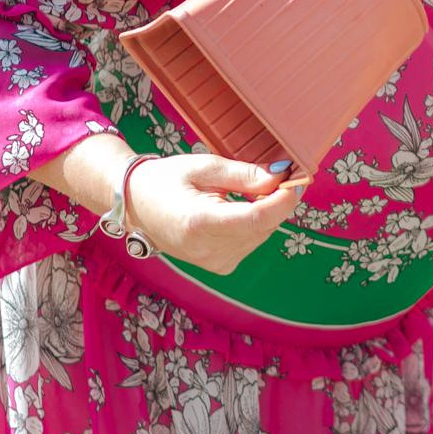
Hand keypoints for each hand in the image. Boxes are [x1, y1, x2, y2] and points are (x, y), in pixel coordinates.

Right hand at [121, 154, 309, 274]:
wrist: (135, 204)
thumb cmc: (166, 180)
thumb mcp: (204, 167)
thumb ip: (244, 175)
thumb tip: (281, 178)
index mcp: (199, 223)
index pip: (257, 219)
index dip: (283, 201)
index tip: (297, 180)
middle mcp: (206, 250)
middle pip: (263, 227)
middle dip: (276, 202)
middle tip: (275, 176)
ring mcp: (212, 262)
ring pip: (261, 235)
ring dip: (264, 213)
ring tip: (243, 192)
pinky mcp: (217, 266)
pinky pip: (250, 243)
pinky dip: (253, 225)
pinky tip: (235, 210)